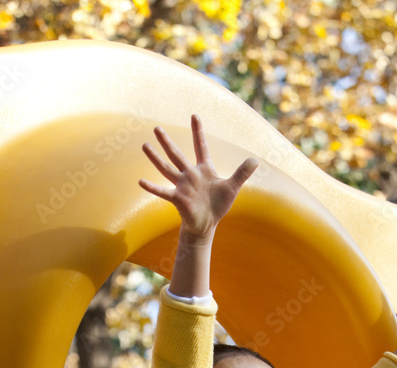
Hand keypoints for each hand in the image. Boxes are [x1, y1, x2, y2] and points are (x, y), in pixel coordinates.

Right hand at [139, 114, 257, 240]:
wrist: (207, 224)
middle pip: (177, 155)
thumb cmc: (217, 205)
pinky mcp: (177, 199)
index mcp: (204, 169)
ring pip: (166, 168)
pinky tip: (141, 181)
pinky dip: (152, 187)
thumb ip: (242, 173)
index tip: (194, 115)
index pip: (200, 146)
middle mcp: (190, 175)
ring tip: (145, 145)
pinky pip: (163, 191)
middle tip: (156, 127)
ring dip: (155, 158)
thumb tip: (255, 160)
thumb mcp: (233, 187)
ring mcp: (182, 186)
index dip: (198, 132)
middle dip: (167, 142)